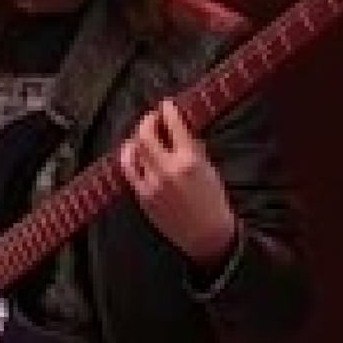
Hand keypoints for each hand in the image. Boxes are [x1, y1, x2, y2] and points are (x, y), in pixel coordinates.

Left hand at [119, 99, 236, 265]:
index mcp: (190, 160)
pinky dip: (129, 157)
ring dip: (136, 137)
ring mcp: (152, 184)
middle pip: (146, 134)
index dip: (167, 110)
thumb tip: (177, 128)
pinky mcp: (143, 197)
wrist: (207, 236)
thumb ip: (192, 148)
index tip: (166, 105)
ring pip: (134, 150)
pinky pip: (129, 170)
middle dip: (147, 121)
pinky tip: (133, 152)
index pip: (174, 124)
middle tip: (152, 118)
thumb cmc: (213, 202)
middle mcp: (169, 169)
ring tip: (142, 135)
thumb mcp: (209, 169)